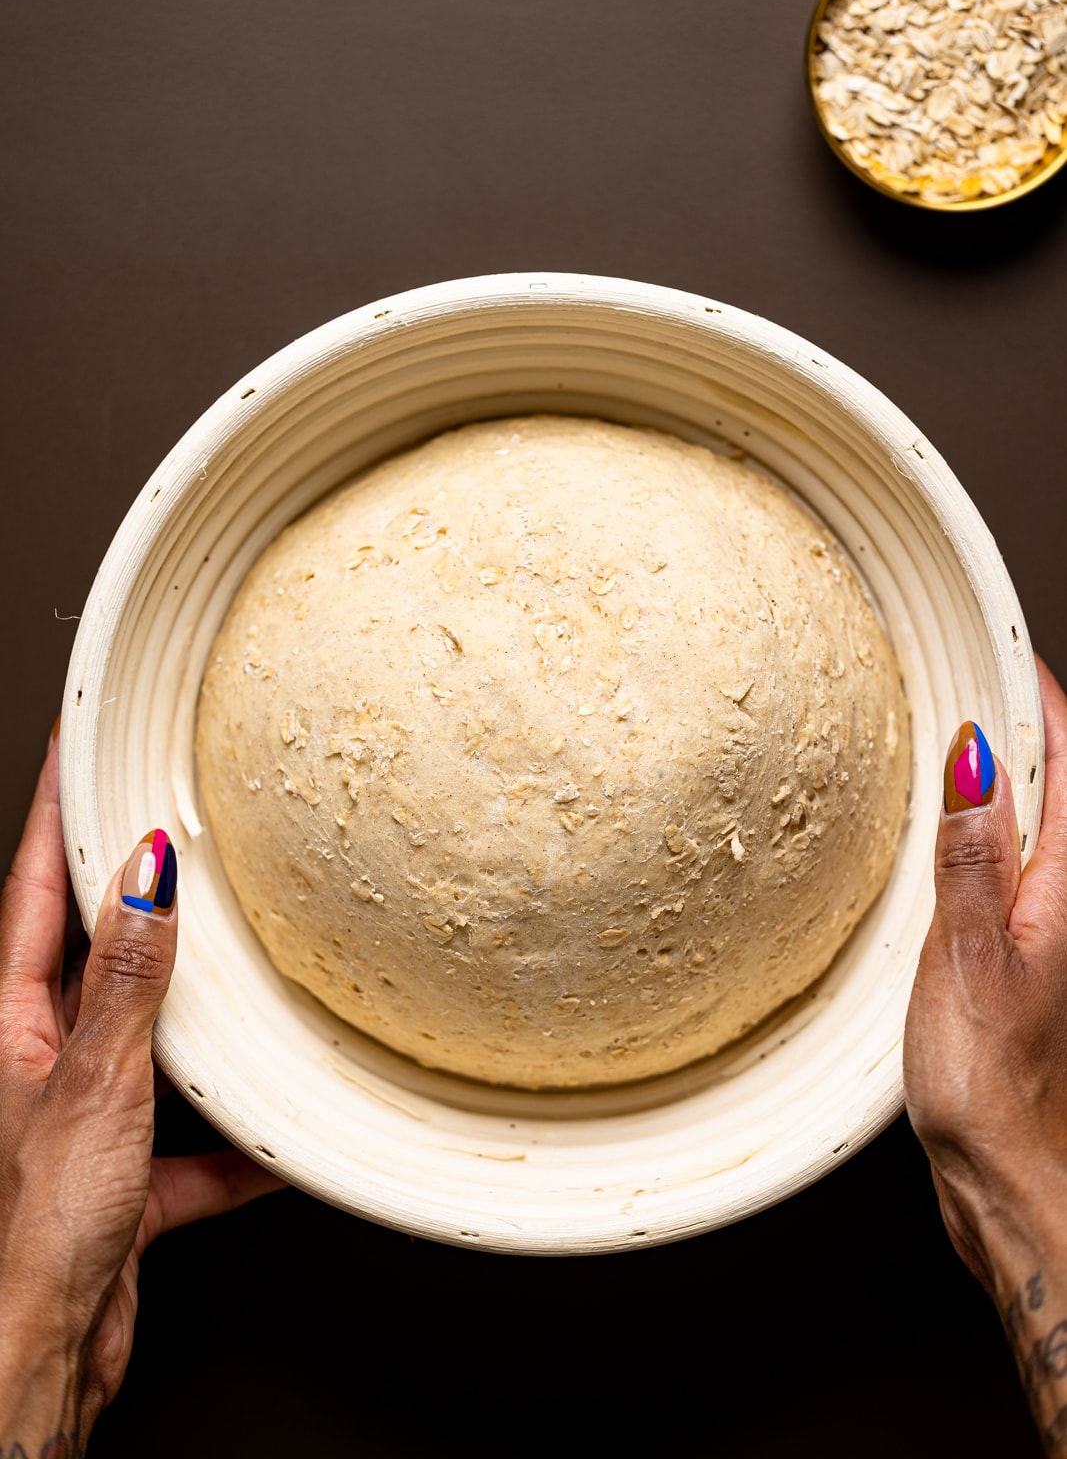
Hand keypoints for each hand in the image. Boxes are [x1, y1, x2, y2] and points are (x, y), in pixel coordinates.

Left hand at [0, 726, 281, 1451]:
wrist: (41, 1353)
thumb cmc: (39, 1229)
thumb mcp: (97, 1083)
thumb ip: (129, 978)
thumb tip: (147, 876)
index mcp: (13, 1019)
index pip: (37, 885)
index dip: (59, 811)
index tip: (78, 746)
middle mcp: (42, 1055)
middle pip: (92, 948)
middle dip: (132, 888)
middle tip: (173, 827)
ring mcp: (84, 1112)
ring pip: (149, 1032)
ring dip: (196, 1009)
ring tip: (245, 966)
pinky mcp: (124, 1172)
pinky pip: (194, 1135)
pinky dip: (239, 1137)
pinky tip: (283, 1138)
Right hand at [905, 656, 1066, 1449]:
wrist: (1004, 1168)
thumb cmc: (992, 1079)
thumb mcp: (969, 951)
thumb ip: (973, 849)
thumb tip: (976, 756)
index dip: (1038, 694)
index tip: (1000, 643)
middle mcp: (1066, 894)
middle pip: (1054, 779)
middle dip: (1015, 718)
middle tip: (960, 670)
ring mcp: (1046, 918)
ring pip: (1030, 815)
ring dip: (996, 768)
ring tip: (942, 727)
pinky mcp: (1019, 943)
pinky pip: (1006, 853)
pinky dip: (977, 819)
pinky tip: (937, 825)